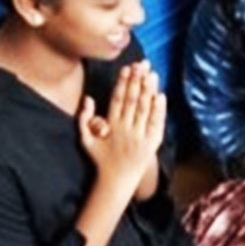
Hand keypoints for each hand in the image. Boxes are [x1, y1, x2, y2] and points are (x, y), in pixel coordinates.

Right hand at [78, 62, 166, 187]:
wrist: (117, 181)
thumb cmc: (101, 158)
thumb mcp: (85, 140)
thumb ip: (83, 119)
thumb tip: (88, 98)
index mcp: (111, 126)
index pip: (117, 100)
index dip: (123, 83)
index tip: (127, 68)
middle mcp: (126, 130)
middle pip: (132, 101)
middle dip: (137, 81)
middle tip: (142, 63)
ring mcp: (140, 137)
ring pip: (145, 110)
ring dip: (149, 90)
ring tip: (152, 73)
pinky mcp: (152, 144)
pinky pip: (156, 125)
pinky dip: (159, 110)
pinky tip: (161, 95)